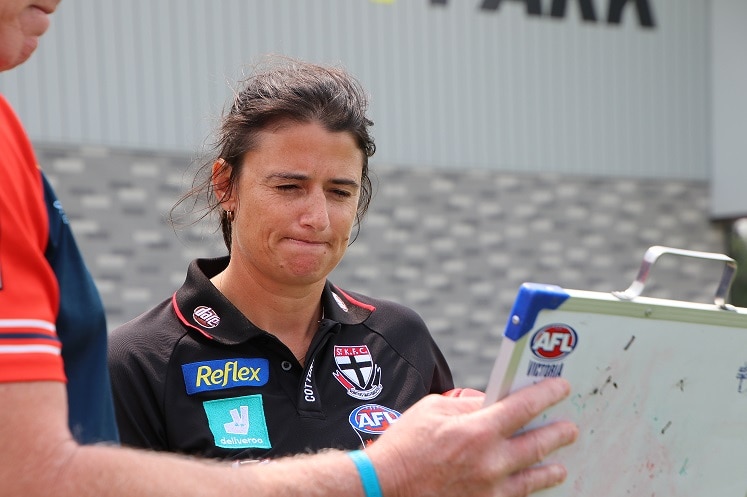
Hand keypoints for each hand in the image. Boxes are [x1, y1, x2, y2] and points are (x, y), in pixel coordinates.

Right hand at [367, 378, 577, 496]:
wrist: (385, 488)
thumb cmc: (404, 445)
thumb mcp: (433, 409)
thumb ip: (467, 403)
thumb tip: (490, 401)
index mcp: (478, 431)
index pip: (525, 407)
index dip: (547, 394)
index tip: (561, 388)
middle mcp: (491, 462)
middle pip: (538, 445)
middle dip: (558, 433)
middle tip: (569, 429)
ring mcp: (489, 490)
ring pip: (533, 479)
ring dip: (550, 470)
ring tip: (559, 465)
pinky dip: (527, 491)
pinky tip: (532, 487)